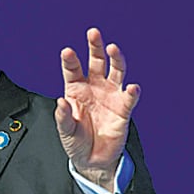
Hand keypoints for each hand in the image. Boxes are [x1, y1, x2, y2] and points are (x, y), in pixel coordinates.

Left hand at [55, 28, 140, 190]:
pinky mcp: (123, 109)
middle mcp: (94, 87)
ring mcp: (110, 95)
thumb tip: (61, 102)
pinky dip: (132, 92)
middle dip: (95, 47)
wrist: (93, 160)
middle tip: (93, 33)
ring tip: (113, 48)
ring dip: (115, 59)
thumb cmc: (76, 141)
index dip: (70, 60)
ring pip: (115, 71)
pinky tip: (133, 87)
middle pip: (96, 61)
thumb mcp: (65, 131)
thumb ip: (63, 117)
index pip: (72, 69)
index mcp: (76, 89)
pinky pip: (129, 97)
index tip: (67, 51)